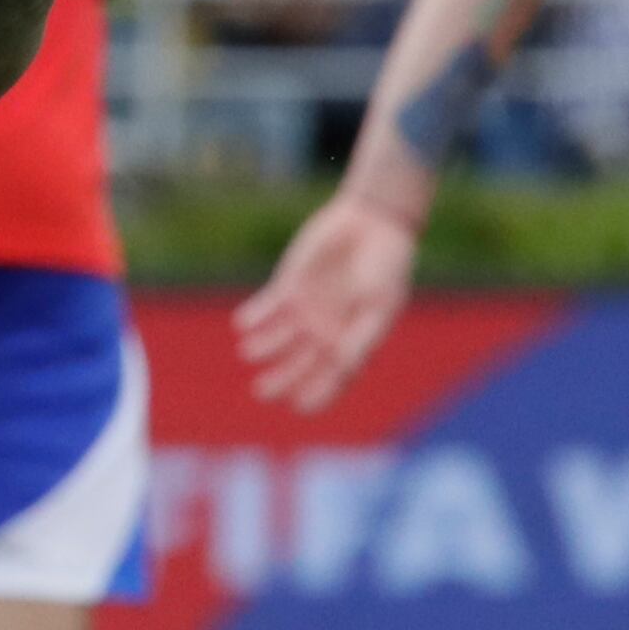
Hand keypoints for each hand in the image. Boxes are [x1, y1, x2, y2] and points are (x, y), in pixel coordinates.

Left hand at [234, 192, 418, 412]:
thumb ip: (361, 337)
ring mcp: (306, 310)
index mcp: (351, 343)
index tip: (300, 406)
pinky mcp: (289, 286)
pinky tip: (242, 324)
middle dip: (280, 380)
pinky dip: (254, 316)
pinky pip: (266, 308)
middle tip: (262, 392)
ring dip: (263, 347)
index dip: (317, 395)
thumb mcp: (379, 305)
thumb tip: (344, 369)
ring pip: (278, 340)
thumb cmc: (386, 267)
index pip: (331, 380)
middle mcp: (326, 333)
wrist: (372, 222)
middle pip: (299, 366)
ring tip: (249, 352)